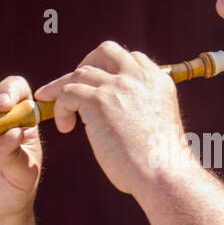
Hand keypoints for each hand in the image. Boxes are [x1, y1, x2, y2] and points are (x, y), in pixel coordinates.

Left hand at [33, 40, 194, 195]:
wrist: (163, 173)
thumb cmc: (160, 162)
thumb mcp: (158, 124)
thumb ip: (141, 109)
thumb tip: (117, 115)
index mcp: (158, 81)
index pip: (132, 58)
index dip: (111, 69)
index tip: (100, 86)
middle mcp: (139, 77)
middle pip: (105, 51)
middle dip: (87, 64)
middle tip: (76, 87)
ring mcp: (118, 86)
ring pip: (80, 73)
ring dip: (65, 90)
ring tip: (63, 113)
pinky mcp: (98, 100)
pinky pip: (67, 92)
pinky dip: (60, 107)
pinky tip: (65, 126)